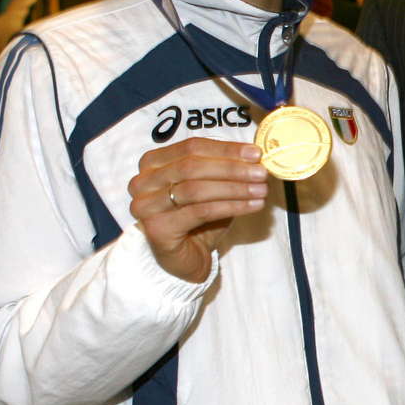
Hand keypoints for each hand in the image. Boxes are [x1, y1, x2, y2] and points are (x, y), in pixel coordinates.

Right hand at [128, 137, 268, 283]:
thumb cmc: (199, 218)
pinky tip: (253, 205)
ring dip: (234, 188)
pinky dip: (231, 206)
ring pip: (195, 189)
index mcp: (152, 163)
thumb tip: (255, 155)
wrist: (187, 258)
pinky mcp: (157, 229)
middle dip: (232, 168)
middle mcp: (142, 182)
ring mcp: (145, 206)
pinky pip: (200, 212)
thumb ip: (226, 168)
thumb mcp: (213, 186)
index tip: (256, 154)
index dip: (226, 149)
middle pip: (192, 166)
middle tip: (261, 173)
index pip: (192, 147)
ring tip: (261, 190)